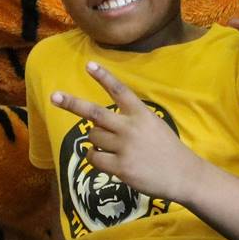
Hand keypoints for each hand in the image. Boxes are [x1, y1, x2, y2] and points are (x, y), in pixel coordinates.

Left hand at [52, 61, 204, 204]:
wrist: (183, 174)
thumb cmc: (166, 148)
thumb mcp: (153, 124)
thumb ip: (130, 120)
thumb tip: (98, 123)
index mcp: (141, 114)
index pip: (120, 91)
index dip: (104, 77)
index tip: (89, 64)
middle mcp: (130, 128)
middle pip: (95, 113)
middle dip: (72, 103)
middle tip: (54, 96)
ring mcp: (124, 148)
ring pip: (93, 137)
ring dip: (95, 140)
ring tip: (109, 146)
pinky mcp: (120, 167)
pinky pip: (94, 158)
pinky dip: (94, 157)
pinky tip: (105, 160)